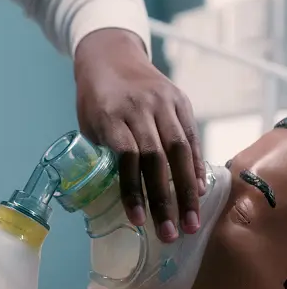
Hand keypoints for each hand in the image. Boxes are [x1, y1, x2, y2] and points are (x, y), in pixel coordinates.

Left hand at [74, 28, 204, 242]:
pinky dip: (196, 166)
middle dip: (164, 200)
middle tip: (170, 233)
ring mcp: (163, 103)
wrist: (111, 55)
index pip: (126, 158)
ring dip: (187, 190)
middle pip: (156, 159)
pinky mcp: (180, 100)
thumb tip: (112, 196)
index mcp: (110, 116)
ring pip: (179, 151)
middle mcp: (140, 108)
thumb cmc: (94, 99)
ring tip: (191, 221)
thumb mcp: (89, 125)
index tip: (138, 221)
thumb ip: (104, 154)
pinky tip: (199, 190)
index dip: (133, 191)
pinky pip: (191, 137)